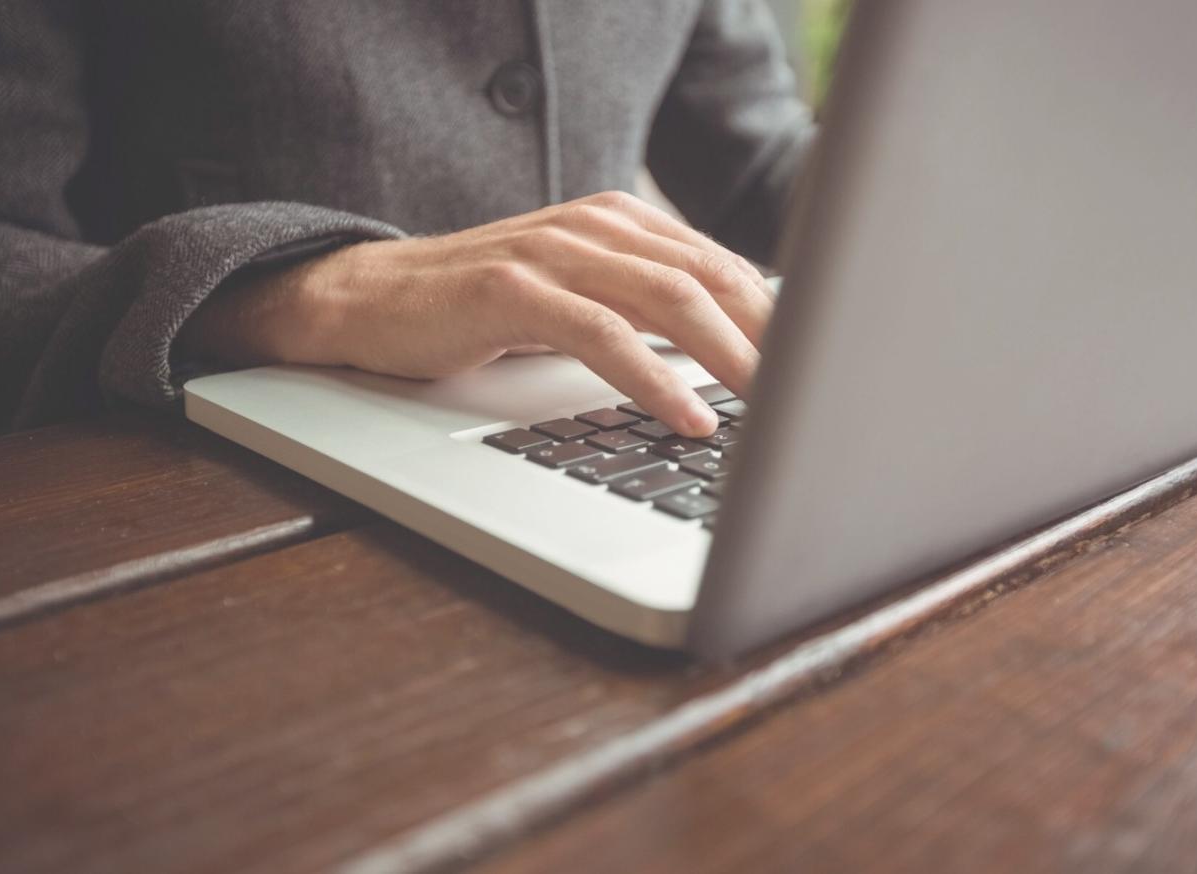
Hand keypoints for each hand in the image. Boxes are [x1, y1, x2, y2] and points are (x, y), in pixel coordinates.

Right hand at [181, 191, 773, 435]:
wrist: (374, 298)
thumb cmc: (486, 307)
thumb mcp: (581, 298)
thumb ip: (650, 308)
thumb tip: (739, 354)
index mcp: (622, 222)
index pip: (724, 265)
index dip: (779, 317)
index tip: (821, 366)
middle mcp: (596, 225)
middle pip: (712, 277)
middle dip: (773, 337)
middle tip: (816, 390)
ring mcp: (554, 253)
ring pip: (669, 298)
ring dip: (731, 357)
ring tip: (773, 406)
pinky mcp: (512, 289)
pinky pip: (603, 335)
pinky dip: (655, 378)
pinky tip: (689, 416)